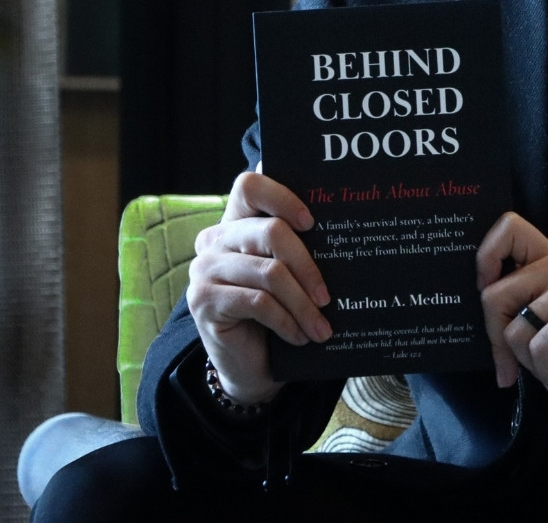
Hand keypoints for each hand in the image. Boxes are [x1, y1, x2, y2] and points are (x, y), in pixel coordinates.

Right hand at [185, 164, 331, 405]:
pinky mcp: (203, 300)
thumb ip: (298, 246)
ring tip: (322, 327)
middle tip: (328, 297)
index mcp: (235, 222)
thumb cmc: (274, 311)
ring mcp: (204, 269)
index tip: (312, 223)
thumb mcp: (286, 273)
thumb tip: (344, 227)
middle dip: (308, 266)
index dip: (282, 197)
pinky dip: (287, 321)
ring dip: (302, 305)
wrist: (247, 362)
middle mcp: (214, 239)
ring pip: (270, 273)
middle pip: (270, 232)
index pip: (249, 186)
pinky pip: (258, 303)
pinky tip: (300, 336)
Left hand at [475, 212, 547, 410]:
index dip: (485, 259)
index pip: (508, 228)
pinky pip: (537, 348)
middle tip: (512, 368)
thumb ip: (522, 308)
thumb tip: (478, 318)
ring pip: (513, 330)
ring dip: (528, 364)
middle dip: (497, 341)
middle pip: (493, 295)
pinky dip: (547, 373)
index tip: (486, 292)